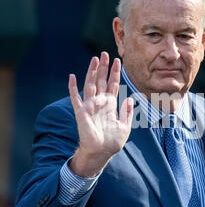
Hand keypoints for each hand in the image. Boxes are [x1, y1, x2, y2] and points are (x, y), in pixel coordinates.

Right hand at [68, 52, 133, 177]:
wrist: (101, 152)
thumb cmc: (112, 141)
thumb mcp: (125, 126)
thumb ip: (127, 112)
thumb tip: (129, 98)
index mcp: (110, 105)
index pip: (113, 85)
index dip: (115, 73)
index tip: (117, 61)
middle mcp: (100, 102)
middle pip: (101, 81)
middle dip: (103, 67)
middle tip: (104, 54)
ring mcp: (90, 106)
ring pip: (90, 84)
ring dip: (92, 72)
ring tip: (94, 59)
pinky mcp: (81, 112)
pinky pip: (75, 98)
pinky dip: (73, 87)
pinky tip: (72, 76)